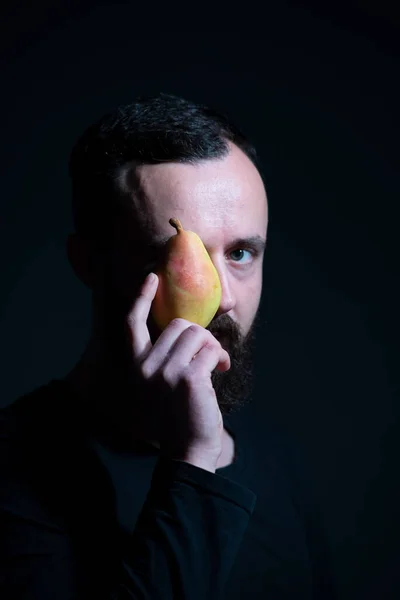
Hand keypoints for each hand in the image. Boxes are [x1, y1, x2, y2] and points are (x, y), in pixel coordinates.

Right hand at [125, 273, 230, 467]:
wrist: (188, 450)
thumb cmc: (179, 414)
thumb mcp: (161, 383)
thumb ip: (166, 357)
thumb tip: (188, 329)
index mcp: (136, 366)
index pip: (132, 324)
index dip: (141, 298)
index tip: (152, 277)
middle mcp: (146, 367)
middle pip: (178, 325)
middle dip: (200, 336)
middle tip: (208, 356)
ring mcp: (166, 372)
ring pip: (197, 334)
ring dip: (212, 346)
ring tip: (215, 365)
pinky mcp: (189, 378)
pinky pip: (210, 349)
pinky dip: (220, 356)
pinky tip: (221, 370)